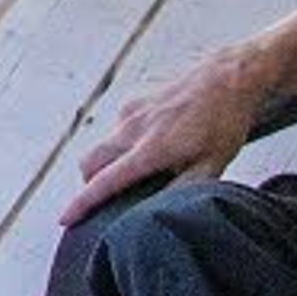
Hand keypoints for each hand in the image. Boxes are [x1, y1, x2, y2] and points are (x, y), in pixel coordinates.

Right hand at [61, 51, 264, 224]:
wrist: (231, 76)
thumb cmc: (225, 121)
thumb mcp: (213, 164)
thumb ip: (183, 190)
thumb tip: (158, 210)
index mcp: (151, 149)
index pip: (105, 182)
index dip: (82, 203)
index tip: (65, 219)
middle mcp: (134, 127)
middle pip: (90, 161)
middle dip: (90, 181)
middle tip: (107, 194)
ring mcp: (132, 109)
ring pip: (104, 142)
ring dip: (111, 159)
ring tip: (143, 165)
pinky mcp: (136, 96)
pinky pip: (119, 124)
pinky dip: (126, 138)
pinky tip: (156, 138)